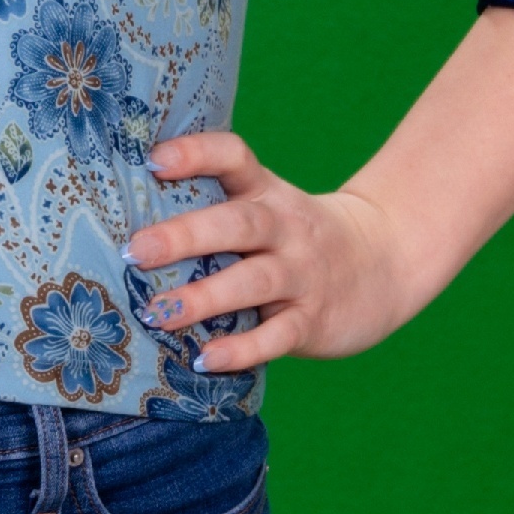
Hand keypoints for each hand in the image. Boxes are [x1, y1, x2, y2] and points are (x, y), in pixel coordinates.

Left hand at [125, 133, 420, 372]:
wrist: (386, 260)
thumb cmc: (298, 236)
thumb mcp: (268, 206)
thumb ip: (214, 207)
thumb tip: (127, 224)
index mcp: (267, 193)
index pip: (235, 158)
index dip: (197, 154)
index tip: (155, 160)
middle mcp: (285, 228)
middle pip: (238, 224)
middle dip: (185, 236)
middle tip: (136, 251)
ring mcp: (302, 274)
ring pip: (253, 282)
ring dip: (203, 298)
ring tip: (157, 313)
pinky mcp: (313, 320)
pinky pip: (276, 336)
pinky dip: (242, 349)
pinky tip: (206, 358)